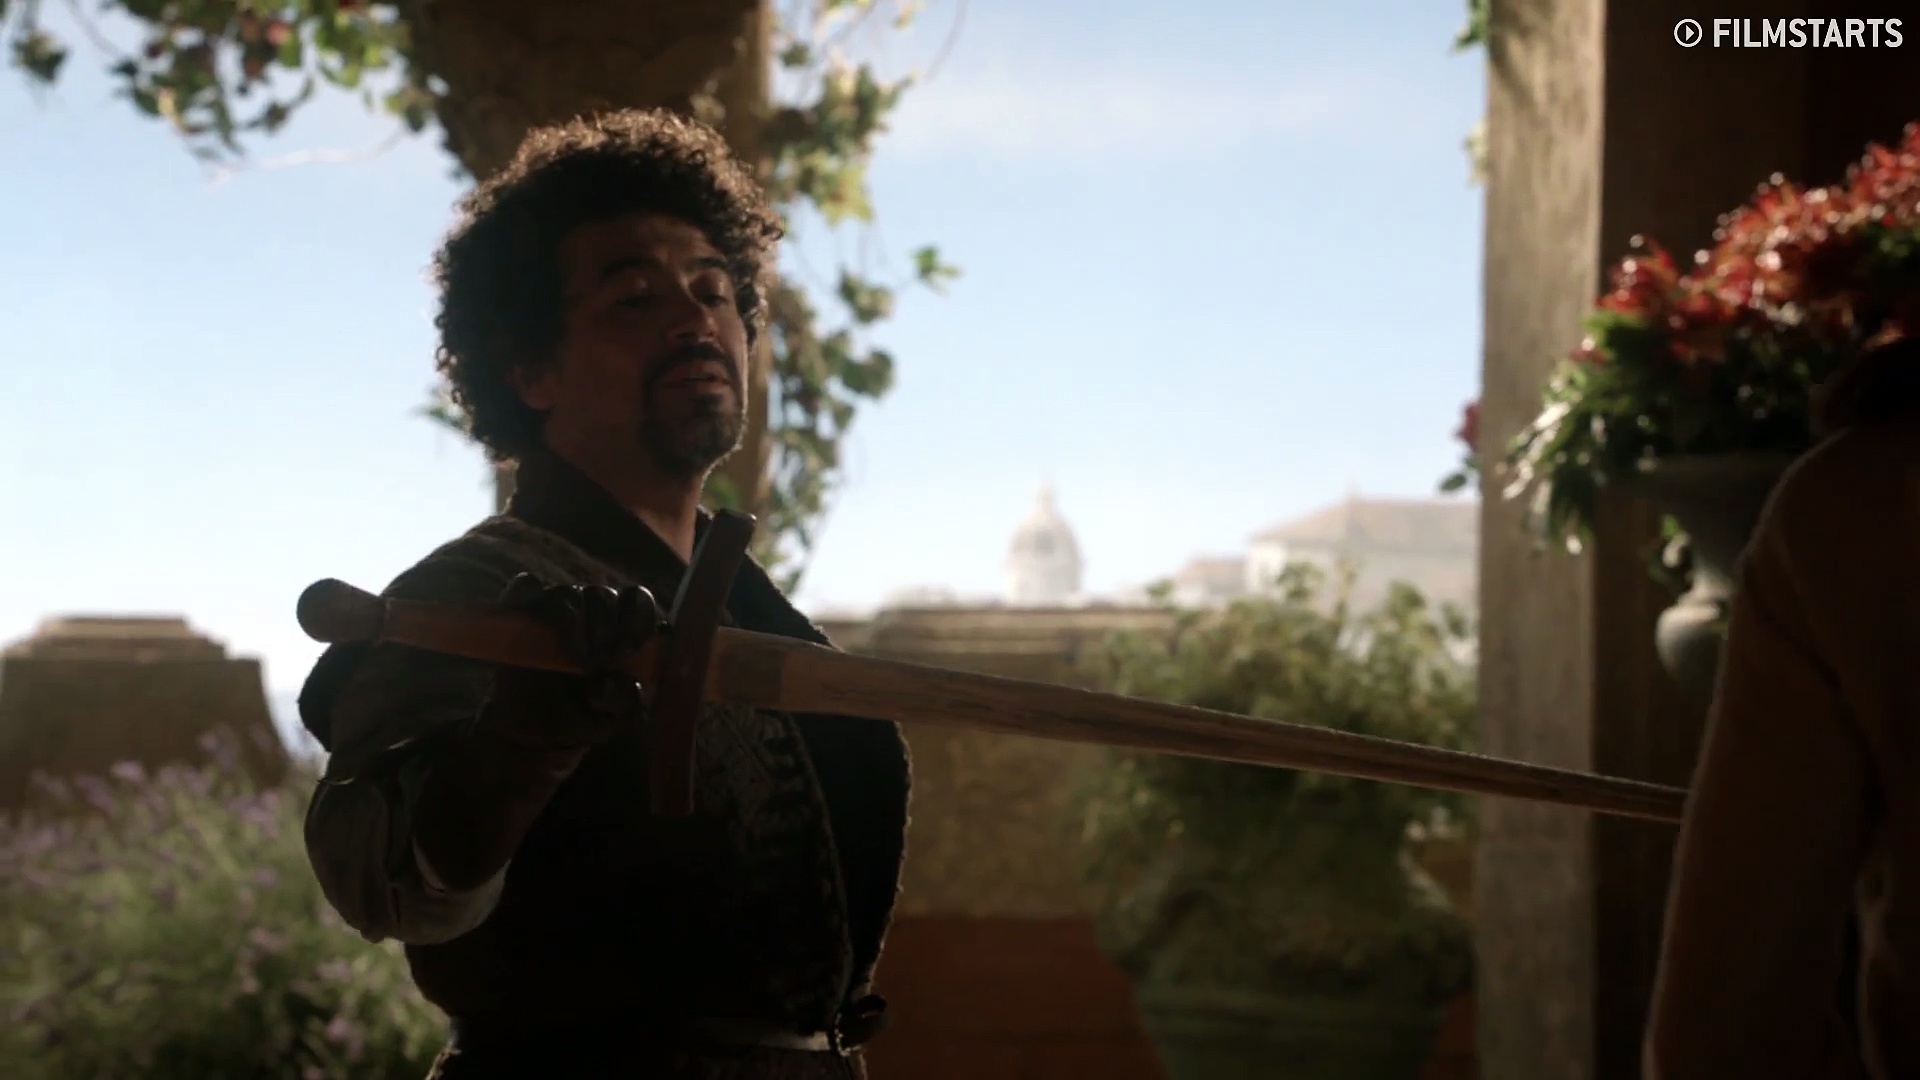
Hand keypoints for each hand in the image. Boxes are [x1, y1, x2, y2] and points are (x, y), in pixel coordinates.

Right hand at [478, 575, 662, 751]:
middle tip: (596, 661)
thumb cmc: (570, 718)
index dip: (639, 616)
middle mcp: (586, 613)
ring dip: (574, 622)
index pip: (635, 600)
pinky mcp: (517, 611)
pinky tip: (539, 628)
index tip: (628, 648)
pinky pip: (526, 586)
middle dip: (604, 626)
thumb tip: (623, 683)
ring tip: (573, 658)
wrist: (522, 731)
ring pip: (569, 593)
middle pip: (603, 595)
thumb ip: (620, 706)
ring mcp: (551, 609)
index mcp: (616, 630)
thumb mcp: (603, 721)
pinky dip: (532, 596)